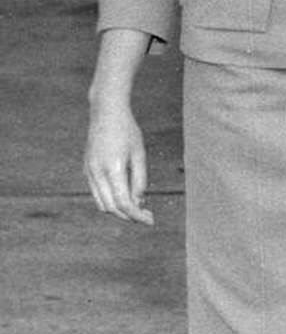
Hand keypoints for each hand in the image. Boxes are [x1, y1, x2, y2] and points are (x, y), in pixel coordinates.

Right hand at [85, 102, 154, 225]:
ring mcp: (89, 172)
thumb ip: (140, 180)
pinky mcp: (87, 170)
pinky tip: (125, 196)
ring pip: (102, 204)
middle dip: (129, 216)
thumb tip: (140, 203)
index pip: (124, 203)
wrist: (105, 112)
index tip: (150, 220)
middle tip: (147, 216)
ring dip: (119, 210)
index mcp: (113, 169)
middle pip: (111, 208)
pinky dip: (110, 200)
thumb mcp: (140, 154)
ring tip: (138, 208)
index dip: (137, 216)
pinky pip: (97, 194)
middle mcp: (97, 173)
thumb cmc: (127, 131)